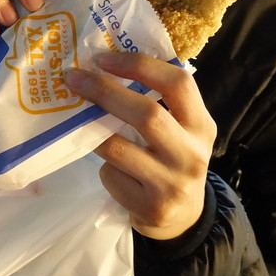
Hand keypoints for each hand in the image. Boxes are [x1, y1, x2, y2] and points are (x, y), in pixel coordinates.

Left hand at [65, 52, 215, 239]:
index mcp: (200, 125)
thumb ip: (156, 102)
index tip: (103, 58)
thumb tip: (103, 66)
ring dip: (91, 131)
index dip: (139, 65)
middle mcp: (191, 154)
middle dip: (105, 91)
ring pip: (117, 147)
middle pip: (147, 114)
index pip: (178, 83)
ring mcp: (172, 183)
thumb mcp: (179, 130)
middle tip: (74, 78)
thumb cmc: (172, 159)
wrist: (183, 218)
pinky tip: (110, 168)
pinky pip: (111, 175)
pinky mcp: (150, 206)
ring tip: (77, 120)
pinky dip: (103, 167)